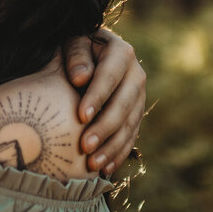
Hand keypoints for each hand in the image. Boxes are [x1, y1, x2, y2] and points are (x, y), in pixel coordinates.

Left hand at [63, 28, 146, 175]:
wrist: (89, 53)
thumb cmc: (75, 48)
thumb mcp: (73, 42)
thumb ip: (77, 56)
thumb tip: (80, 79)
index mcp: (121, 52)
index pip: (109, 76)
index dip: (97, 97)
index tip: (81, 116)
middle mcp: (136, 74)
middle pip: (124, 104)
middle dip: (105, 127)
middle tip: (85, 147)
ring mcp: (139, 96)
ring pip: (130, 124)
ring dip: (112, 146)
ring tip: (93, 164)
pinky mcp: (136, 114)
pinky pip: (131, 136)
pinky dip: (119, 153)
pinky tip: (106, 168)